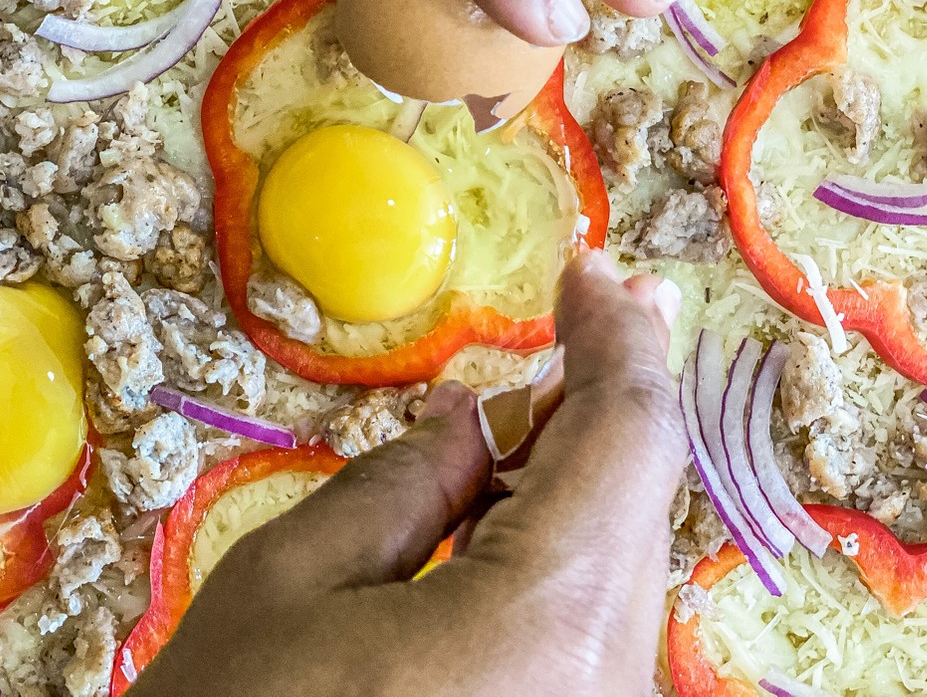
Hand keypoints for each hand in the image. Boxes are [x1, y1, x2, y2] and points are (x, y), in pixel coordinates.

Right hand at [130, 253, 686, 696]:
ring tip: (530, 397)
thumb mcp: (290, 582)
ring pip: (615, 559)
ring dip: (579, 466)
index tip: (587, 272)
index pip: (625, 436)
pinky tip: (507, 498)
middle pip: (636, 498)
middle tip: (583, 303)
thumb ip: (404, 478)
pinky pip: (584, 621)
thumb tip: (475, 415)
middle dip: (605, 391)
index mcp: (547, 624)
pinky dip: (556, 542)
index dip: (612, 335)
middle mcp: (606, 686)